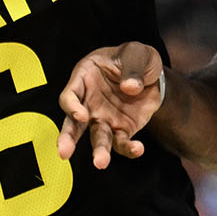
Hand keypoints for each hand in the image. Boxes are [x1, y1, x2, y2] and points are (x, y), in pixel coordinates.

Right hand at [57, 41, 164, 168]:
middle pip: (73, 123)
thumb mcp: (137, 53)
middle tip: (64, 152)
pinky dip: (128, 148)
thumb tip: (130, 88)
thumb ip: (133, 67)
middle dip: (68, 138)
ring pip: (97, 138)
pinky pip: (121, 143)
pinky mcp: (120, 130)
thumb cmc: (135, 58)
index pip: (69, 96)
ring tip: (100, 162)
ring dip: (98, 150)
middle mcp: (88, 102)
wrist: (151, 74)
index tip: (81, 115)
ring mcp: (103, 118)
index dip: (72, 106)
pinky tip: (137, 149)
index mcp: (84, 78)